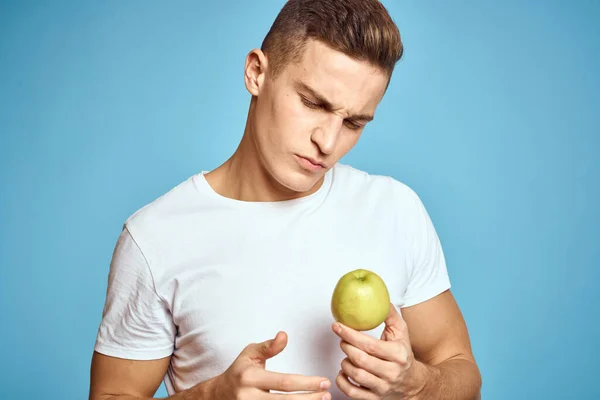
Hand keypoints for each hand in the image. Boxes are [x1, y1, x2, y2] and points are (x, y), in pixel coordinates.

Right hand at [214, 331, 331, 399]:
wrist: (218, 395)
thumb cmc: (239, 371)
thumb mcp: (250, 354)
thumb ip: (268, 346)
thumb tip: (284, 335)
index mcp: (249, 377)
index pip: (284, 382)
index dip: (306, 383)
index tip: (324, 381)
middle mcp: (249, 397)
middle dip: (310, 399)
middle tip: (327, 394)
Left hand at [331, 303, 424, 399]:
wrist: (413, 383)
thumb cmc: (403, 354)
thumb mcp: (401, 332)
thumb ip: (389, 315)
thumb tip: (379, 298)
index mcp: (398, 355)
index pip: (370, 345)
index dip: (350, 335)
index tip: (337, 326)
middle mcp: (391, 373)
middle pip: (361, 360)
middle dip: (346, 347)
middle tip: (342, 339)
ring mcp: (382, 388)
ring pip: (356, 375)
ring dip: (345, 362)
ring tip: (346, 354)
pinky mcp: (374, 399)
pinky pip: (352, 393)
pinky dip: (342, 381)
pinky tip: (343, 371)